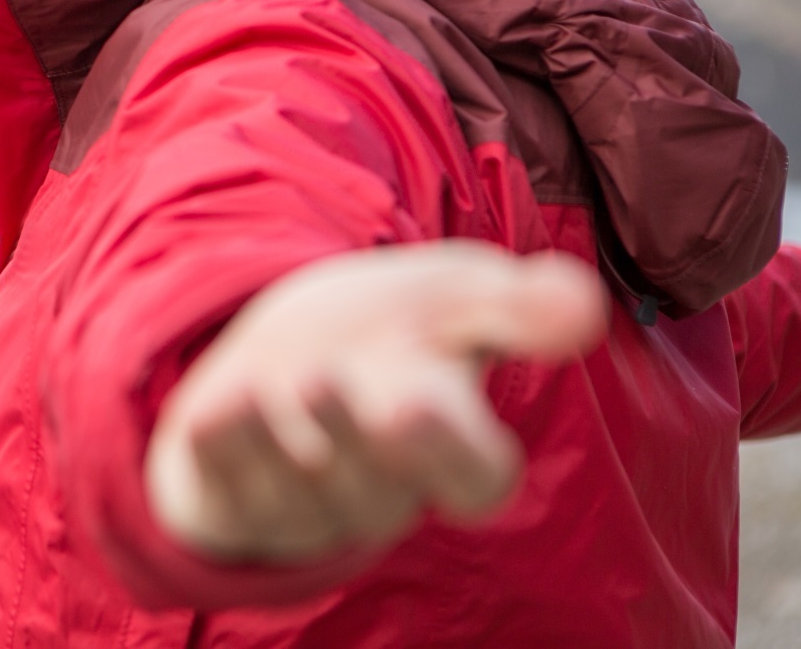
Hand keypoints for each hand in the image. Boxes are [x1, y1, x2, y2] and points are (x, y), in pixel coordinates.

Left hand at [145, 241, 607, 563]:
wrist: (282, 344)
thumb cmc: (387, 329)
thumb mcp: (449, 298)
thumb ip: (513, 304)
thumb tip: (584, 301)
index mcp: (448, 448)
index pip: (471, 480)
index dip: (449, 452)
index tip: (423, 400)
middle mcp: (380, 488)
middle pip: (380, 494)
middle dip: (361, 444)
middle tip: (351, 387)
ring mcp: (306, 503)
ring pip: (306, 497)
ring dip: (295, 440)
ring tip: (296, 376)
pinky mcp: (236, 500)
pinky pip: (230, 494)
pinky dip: (224, 449)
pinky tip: (217, 406)